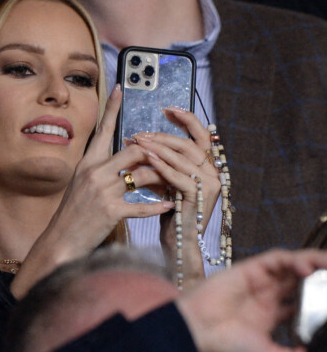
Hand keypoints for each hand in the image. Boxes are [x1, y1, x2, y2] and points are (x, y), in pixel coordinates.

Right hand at [11, 85, 175, 297]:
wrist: (61, 240)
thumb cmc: (73, 213)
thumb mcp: (82, 184)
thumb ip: (101, 169)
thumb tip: (124, 158)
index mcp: (87, 163)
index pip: (102, 129)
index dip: (112, 107)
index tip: (120, 87)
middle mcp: (94, 172)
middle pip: (134, 150)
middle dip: (156, 153)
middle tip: (170, 157)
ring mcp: (102, 191)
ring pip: (143, 175)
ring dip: (162, 180)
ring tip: (173, 185)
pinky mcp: (111, 211)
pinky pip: (142, 206)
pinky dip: (158, 207)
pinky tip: (170, 206)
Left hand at [133, 108, 219, 285]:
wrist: (178, 242)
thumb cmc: (170, 212)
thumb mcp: (166, 182)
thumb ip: (160, 163)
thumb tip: (138, 143)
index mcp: (208, 167)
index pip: (201, 135)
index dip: (186, 119)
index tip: (167, 109)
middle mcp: (213, 173)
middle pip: (190, 143)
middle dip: (163, 135)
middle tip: (140, 133)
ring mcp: (209, 185)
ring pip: (184, 157)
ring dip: (159, 147)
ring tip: (137, 141)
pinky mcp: (199, 196)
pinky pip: (178, 175)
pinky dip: (162, 165)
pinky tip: (146, 157)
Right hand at [177, 248, 326, 351]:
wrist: (198, 330)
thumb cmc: (226, 344)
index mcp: (272, 314)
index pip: (303, 301)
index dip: (321, 299)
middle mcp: (268, 293)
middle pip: (301, 279)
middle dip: (321, 277)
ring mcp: (260, 279)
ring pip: (292, 264)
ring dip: (313, 263)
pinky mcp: (250, 267)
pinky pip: (276, 258)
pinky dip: (294, 259)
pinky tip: (307, 268)